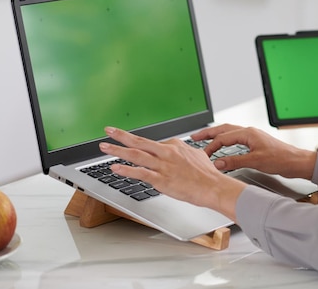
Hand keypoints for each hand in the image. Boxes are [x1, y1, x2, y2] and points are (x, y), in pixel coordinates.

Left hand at [99, 127, 245, 220]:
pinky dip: (126, 170)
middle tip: (108, 130)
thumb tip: (187, 151)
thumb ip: (189, 152)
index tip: (134, 146)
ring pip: (136, 155)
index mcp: (175, 146)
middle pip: (139, 142)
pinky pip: (140, 173)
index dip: (143, 148)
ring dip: (118, 150)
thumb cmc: (208, 175)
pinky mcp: (161, 179)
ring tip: (104, 146)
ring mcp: (163, 165)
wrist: (213, 186)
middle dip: (121, 135)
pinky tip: (115, 168)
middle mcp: (167, 152)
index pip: (154, 144)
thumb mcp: (199, 156)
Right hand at [191, 124, 316, 179]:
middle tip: (195, 137)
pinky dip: (226, 141)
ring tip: (205, 139)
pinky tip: (224, 146)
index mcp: (248, 133)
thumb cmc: (281, 159)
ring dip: (217, 136)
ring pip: (230, 133)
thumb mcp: (256, 161)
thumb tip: (217, 163)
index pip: (223, 138)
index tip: (203, 154)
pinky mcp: (256, 143)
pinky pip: (236, 139)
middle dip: (209, 133)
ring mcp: (253, 137)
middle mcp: (250, 132)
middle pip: (224, 129)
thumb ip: (235, 161)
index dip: (211, 146)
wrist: (296, 162)